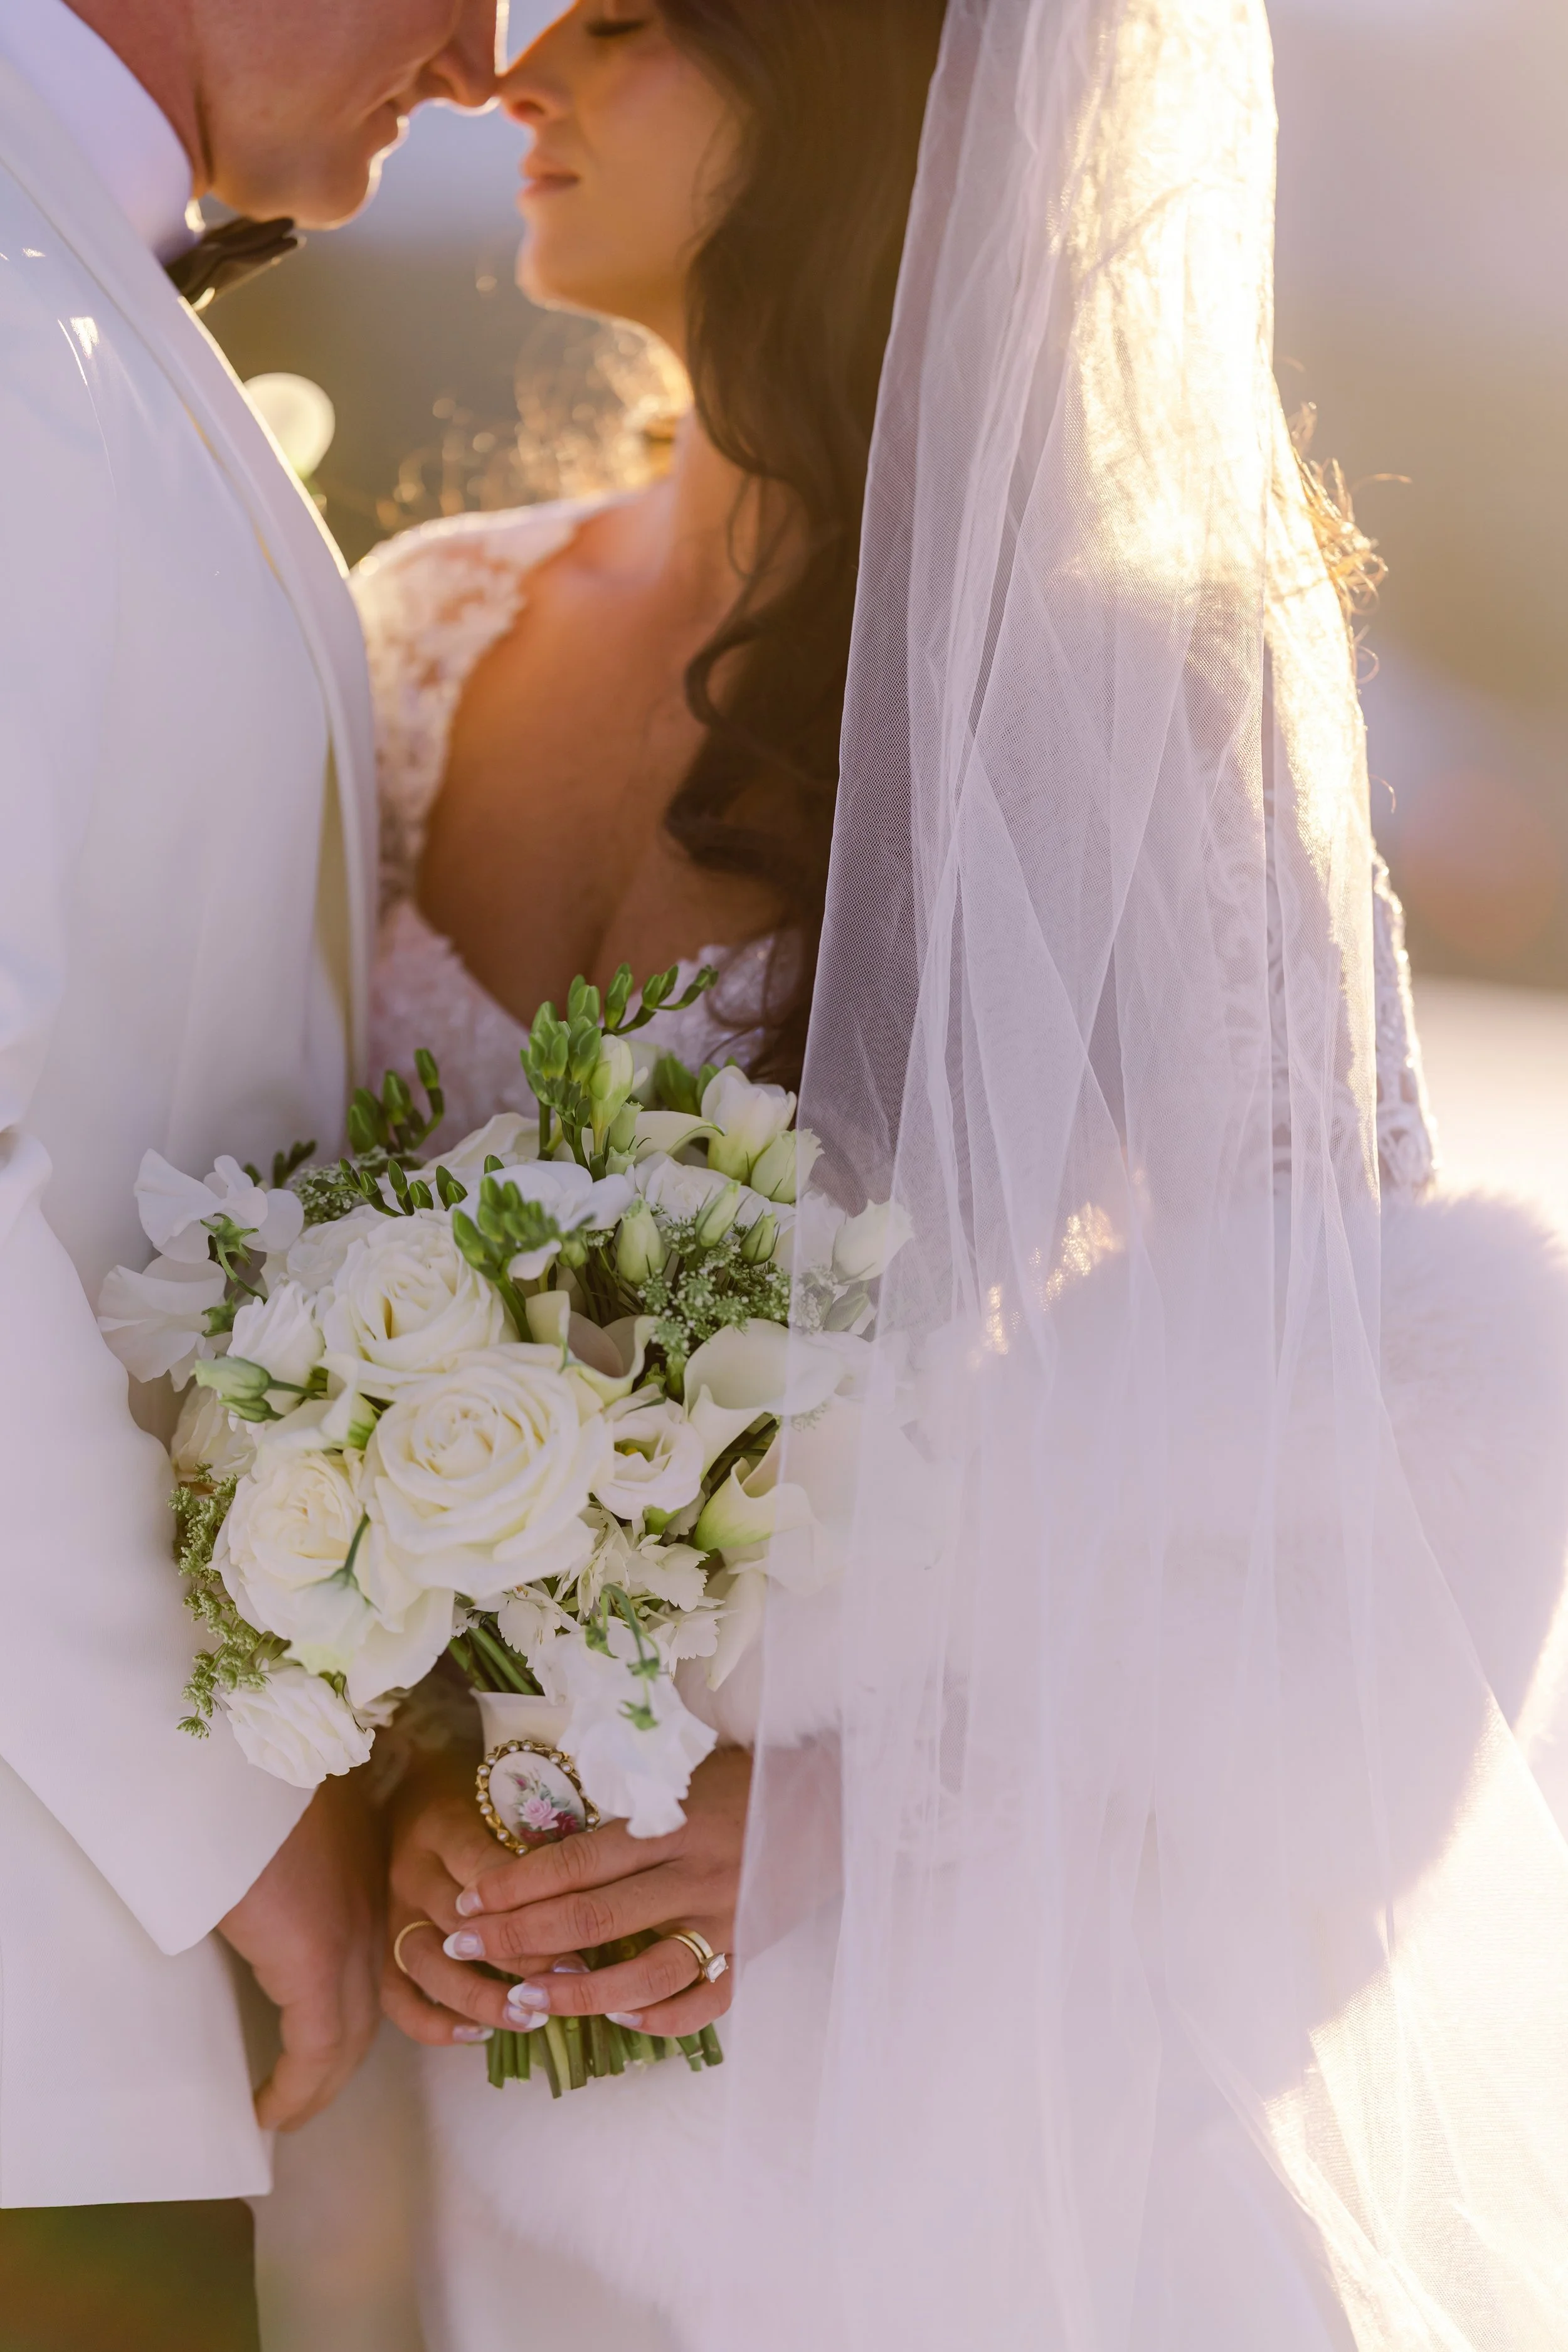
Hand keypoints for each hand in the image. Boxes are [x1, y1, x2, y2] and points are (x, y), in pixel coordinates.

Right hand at [217, 1774, 382, 2131]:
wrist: (243, 1753)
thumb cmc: (255, 1775)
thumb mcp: (287, 1817)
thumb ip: (296, 1854)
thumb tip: (268, 1880)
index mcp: (365, 1874)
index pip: (376, 1961)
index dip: (358, 2006)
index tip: (332, 2046)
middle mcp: (369, 1910)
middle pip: (369, 2007)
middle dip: (342, 2060)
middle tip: (309, 2098)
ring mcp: (349, 1936)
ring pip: (349, 2034)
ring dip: (321, 2081)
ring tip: (288, 2113)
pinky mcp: (316, 1961)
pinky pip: (316, 2047)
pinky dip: (299, 2086)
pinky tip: (271, 2112)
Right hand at [381, 1749, 564, 2047]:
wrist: (406, 1788)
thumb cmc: (475, 1797)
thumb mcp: (504, 1798)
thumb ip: (539, 1835)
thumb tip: (605, 1882)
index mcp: (442, 1827)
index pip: (486, 1871)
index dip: (533, 1905)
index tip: (587, 1934)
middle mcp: (411, 1871)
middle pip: (460, 1924)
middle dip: (518, 1958)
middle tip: (573, 1980)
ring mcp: (391, 1913)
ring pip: (426, 1965)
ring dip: (478, 1997)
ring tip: (529, 2017)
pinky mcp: (381, 1946)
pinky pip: (397, 1997)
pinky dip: (433, 2023)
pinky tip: (477, 2036)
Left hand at [383, 1746, 750, 2046]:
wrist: (839, 1795)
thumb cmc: (749, 1774)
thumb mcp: (683, 1770)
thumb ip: (626, 1803)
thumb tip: (545, 1832)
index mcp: (670, 1822)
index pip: (575, 1860)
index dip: (513, 1883)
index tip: (466, 1900)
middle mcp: (693, 1874)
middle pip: (590, 1917)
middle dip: (516, 1936)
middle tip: (463, 1947)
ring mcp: (725, 1919)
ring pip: (640, 1974)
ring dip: (574, 1991)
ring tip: (522, 1999)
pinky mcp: (751, 1949)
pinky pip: (704, 2001)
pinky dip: (660, 2017)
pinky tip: (618, 2018)